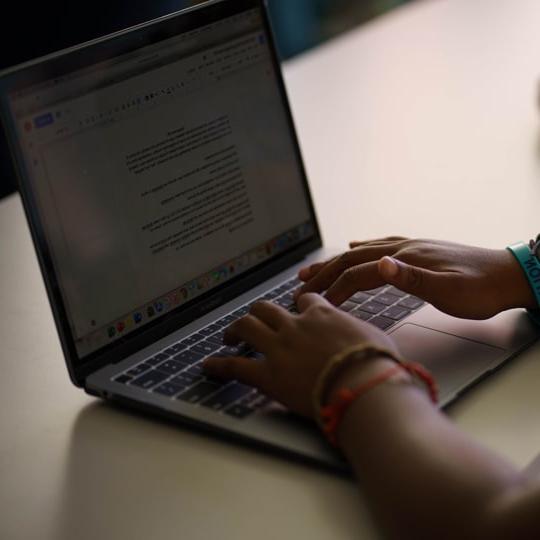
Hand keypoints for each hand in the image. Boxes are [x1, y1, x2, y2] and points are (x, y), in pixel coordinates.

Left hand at [203, 294, 396, 417]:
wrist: (366, 386)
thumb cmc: (377, 364)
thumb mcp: (374, 337)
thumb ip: (358, 332)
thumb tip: (363, 339)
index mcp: (323, 314)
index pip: (305, 301)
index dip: (299, 305)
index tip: (297, 312)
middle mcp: (296, 325)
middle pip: (267, 309)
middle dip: (258, 313)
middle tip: (253, 322)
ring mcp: (279, 347)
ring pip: (247, 326)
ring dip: (235, 329)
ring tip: (229, 336)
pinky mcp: (267, 374)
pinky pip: (235, 366)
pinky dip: (218, 365)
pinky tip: (208, 366)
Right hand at [295, 237, 535, 319]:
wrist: (510, 276)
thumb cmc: (481, 289)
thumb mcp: (449, 290)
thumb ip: (412, 278)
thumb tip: (380, 264)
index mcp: (406, 259)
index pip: (359, 273)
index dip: (334, 288)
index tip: (315, 303)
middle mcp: (403, 249)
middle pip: (353, 258)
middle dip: (324, 272)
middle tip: (300, 284)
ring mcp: (409, 248)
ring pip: (363, 252)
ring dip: (336, 261)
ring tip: (314, 268)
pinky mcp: (417, 251)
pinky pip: (380, 246)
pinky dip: (361, 249)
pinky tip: (355, 247)